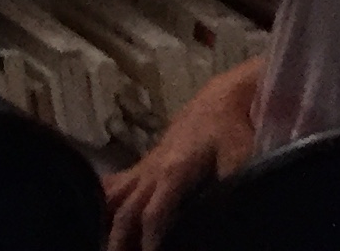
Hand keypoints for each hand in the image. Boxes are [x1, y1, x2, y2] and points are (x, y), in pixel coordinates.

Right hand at [104, 61, 257, 250]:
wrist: (218, 102)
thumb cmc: (231, 132)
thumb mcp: (241, 159)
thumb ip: (232, 187)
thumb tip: (229, 219)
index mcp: (173, 172)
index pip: (153, 212)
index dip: (149, 238)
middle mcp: (151, 171)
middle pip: (125, 210)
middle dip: (118, 238)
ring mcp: (144, 167)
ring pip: (114, 197)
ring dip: (105, 222)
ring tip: (99, 240)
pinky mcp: (145, 165)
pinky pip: (116, 185)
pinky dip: (103, 201)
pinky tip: (98, 215)